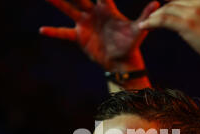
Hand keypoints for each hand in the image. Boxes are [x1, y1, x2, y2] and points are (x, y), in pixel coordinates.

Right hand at [40, 0, 159, 70]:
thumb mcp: (138, 29)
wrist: (121, 61)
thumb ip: (145, 15)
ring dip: (57, 2)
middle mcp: (93, 12)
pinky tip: (42, 30)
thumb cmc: (131, 43)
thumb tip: (157, 3)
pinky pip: (63, 33)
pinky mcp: (79, 36)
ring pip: (68, 9)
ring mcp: (84, 23)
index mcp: (107, 8)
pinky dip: (53, 32)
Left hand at [139, 0, 199, 64]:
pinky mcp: (187, 24)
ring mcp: (194, 11)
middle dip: (163, 9)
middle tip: (153, 18)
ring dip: (154, 17)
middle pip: (174, 1)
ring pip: (166, 9)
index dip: (176, 2)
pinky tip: (144, 27)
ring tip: (146, 24)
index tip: (167, 6)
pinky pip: (163, 19)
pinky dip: (151, 22)